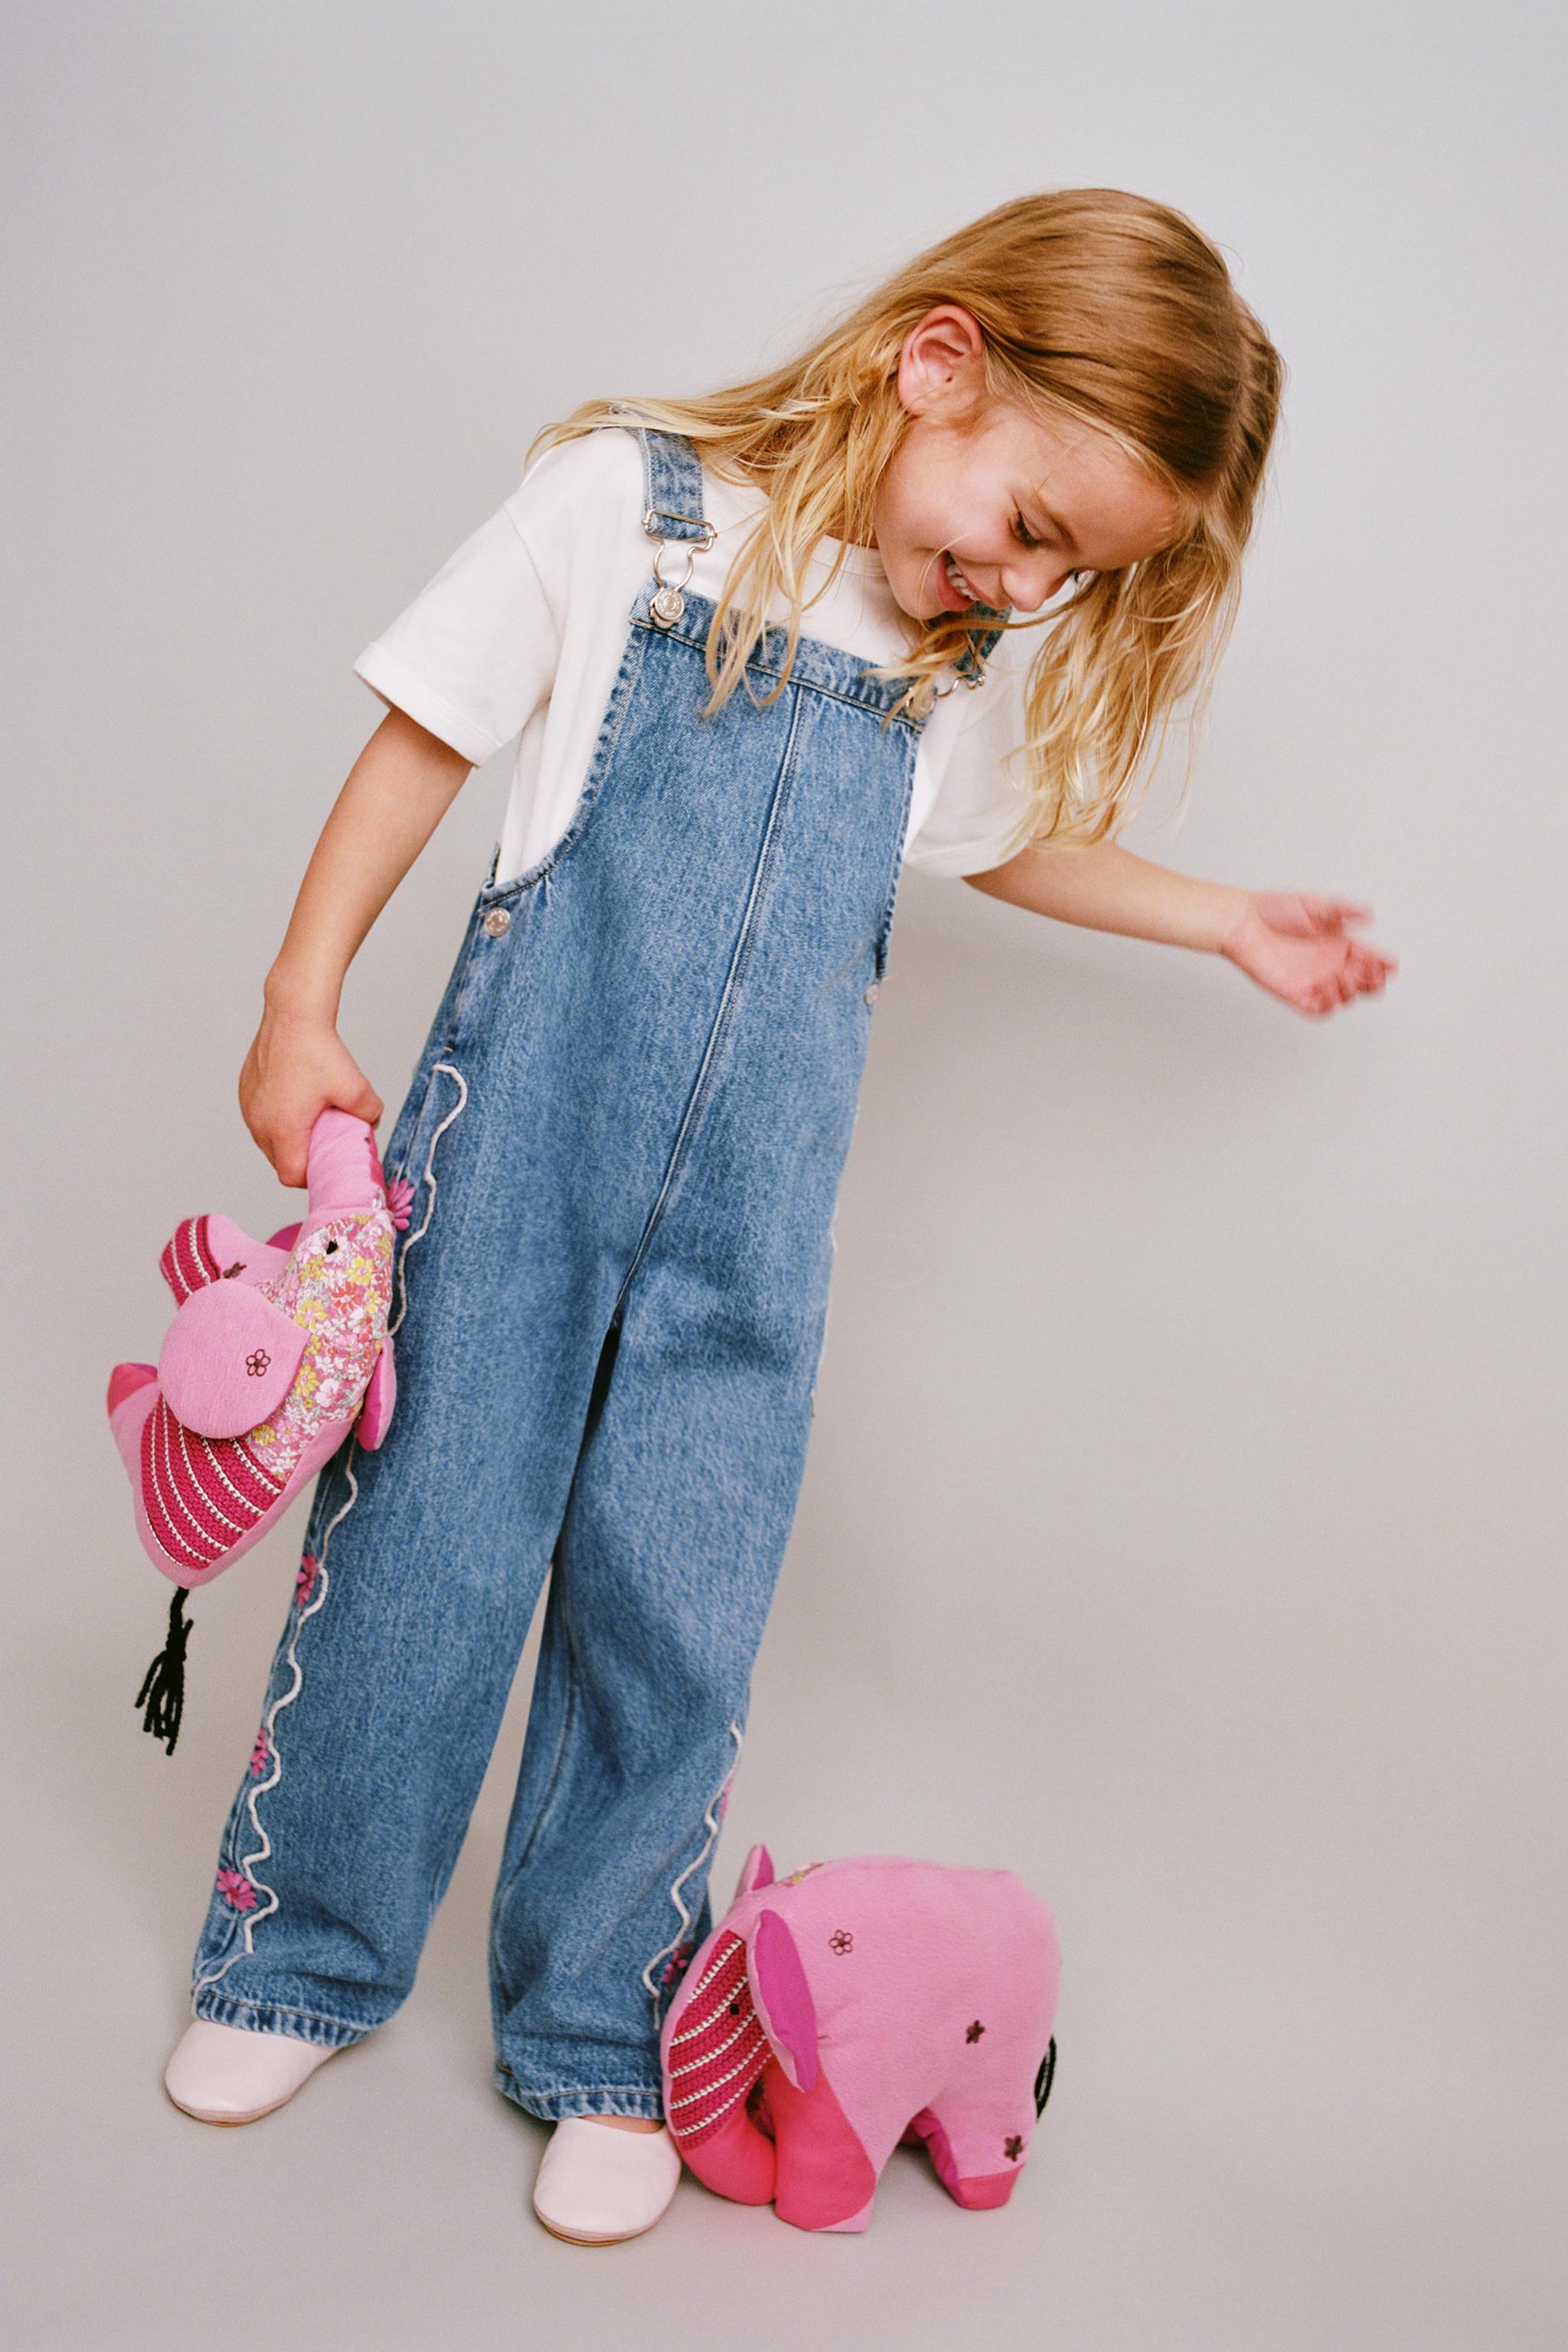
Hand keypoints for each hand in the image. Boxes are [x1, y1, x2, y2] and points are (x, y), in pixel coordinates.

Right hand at [239, 1003, 384, 1186]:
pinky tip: (296, 1104)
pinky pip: (260, 1119)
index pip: (291, 1175)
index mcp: (282, 1129)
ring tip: (311, 1121)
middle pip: (279, 1160)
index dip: (311, 1177)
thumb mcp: (355, 1088)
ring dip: (288, 1139)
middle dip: (302, 1158)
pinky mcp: (245, 1092)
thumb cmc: (317, 1050)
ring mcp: (248, 1107)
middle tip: (324, 1144)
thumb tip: (370, 1125)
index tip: (327, 1164)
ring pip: (267, 1140)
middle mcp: (259, 1122)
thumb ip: (370, 1115)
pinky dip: (276, 1120)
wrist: (292, 1016)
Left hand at [1219, 892, 1397, 1016]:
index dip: (1383, 963)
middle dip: (1373, 980)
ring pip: (1344, 997)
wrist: (1242, 922)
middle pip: (1362, 981)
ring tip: (1345, 976)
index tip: (1391, 964)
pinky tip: (1327, 989)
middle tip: (1373, 973)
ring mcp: (1313, 980)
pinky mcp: (1294, 994)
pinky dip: (1328, 1005)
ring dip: (1352, 991)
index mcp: (1337, 943)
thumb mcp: (1315, 904)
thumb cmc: (1273, 909)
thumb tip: (1370, 914)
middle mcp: (1328, 963)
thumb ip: (1343, 910)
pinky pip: (1318, 1010)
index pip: (1368, 958)